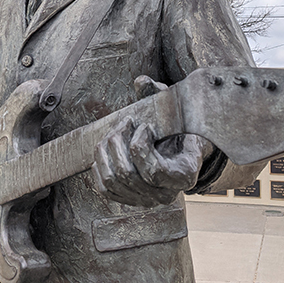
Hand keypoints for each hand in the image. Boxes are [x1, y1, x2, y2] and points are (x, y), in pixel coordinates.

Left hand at [92, 75, 213, 207]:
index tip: (144, 126)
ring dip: (107, 150)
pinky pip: (104, 188)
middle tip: (125, 122)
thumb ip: (158, 93)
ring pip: (112, 180)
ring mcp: (146, 200)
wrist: (176, 149)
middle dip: (119, 142)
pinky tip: (106, 148)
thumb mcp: (173, 110)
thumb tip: (141, 82)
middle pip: (128, 174)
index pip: (154, 172)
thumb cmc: (176, 128)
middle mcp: (165, 194)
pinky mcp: (128, 200)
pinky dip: (99, 165)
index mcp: (184, 175)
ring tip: (114, 131)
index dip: (142, 146)